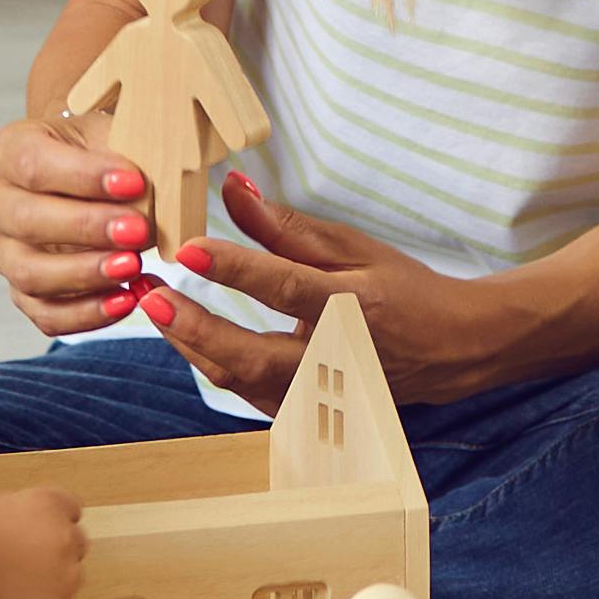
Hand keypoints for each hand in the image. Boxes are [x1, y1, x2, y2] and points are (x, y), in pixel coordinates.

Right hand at [0, 113, 156, 333]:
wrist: (93, 179)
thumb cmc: (101, 153)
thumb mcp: (112, 134)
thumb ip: (126, 154)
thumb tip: (146, 191)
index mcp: (8, 151)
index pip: (34, 165)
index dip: (84, 177)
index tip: (134, 182)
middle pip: (26, 221)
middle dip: (86, 228)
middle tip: (137, 229)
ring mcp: (4, 252)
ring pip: (30, 274)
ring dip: (85, 274)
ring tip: (133, 266)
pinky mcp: (23, 291)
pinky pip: (46, 313)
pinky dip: (87, 313)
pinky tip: (125, 300)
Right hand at [0, 483, 86, 598]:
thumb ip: (20, 511)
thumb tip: (26, 522)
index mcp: (49, 506)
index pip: (71, 508)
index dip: (53, 520)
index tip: (40, 531)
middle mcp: (66, 539)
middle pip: (76, 543)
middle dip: (57, 551)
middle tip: (26, 563)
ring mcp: (66, 580)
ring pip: (69, 579)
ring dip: (51, 582)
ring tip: (14, 591)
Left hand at [140, 169, 485, 404]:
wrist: (446, 349)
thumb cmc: (400, 289)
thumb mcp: (352, 246)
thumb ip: (286, 226)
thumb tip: (232, 189)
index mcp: (352, 306)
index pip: (285, 286)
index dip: (235, 268)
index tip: (189, 248)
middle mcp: (333, 356)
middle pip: (252, 354)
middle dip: (195, 327)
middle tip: (151, 294)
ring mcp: (318, 392)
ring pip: (240, 380)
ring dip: (191, 345)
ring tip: (155, 306)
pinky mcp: (304, 409)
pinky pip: (245, 392)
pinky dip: (210, 362)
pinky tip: (185, 333)